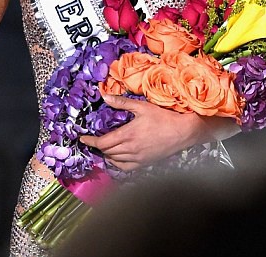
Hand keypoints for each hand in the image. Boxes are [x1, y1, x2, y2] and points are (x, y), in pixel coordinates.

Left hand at [78, 93, 218, 171]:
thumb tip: (105, 96)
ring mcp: (137, 158)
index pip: (102, 142)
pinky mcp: (144, 163)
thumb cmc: (163, 117)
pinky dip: (116, 164)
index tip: (82, 139)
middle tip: (92, 140)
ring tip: (102, 148)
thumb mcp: (142, 106)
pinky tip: (115, 158)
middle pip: (107, 151)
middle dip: (97, 146)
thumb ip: (121, 103)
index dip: (90, 141)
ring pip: (114, 160)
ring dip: (106, 155)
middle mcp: (130, 149)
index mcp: (127, 135)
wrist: (183, 132)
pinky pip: (125, 168)